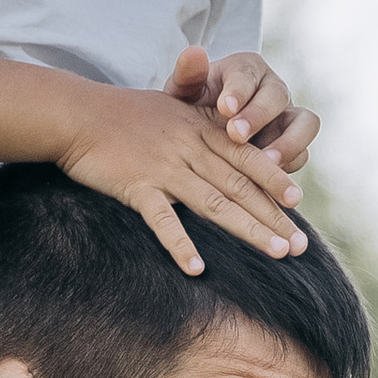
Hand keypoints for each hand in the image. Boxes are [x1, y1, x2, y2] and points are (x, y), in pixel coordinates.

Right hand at [55, 68, 307, 276]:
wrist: (75, 113)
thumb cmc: (122, 114)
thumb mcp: (170, 109)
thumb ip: (201, 125)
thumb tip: (227, 146)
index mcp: (200, 128)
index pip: (246, 156)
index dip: (274, 179)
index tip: (298, 200)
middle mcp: (189, 147)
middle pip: (241, 186)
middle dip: (274, 216)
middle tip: (302, 245)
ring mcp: (164, 167)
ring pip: (216, 203)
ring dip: (249, 229)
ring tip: (278, 253)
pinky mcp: (136, 186)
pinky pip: (162, 220)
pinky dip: (180, 244)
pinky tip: (197, 268)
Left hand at [175, 45, 321, 175]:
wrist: (200, 136)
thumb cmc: (192, 110)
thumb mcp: (183, 94)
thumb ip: (187, 75)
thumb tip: (193, 52)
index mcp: (246, 70)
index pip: (247, 74)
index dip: (238, 91)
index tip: (224, 108)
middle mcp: (272, 89)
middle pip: (278, 95)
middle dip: (259, 115)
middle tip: (236, 135)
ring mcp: (288, 118)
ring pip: (305, 124)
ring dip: (289, 142)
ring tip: (266, 162)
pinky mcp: (294, 145)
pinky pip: (302, 154)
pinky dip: (289, 166)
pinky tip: (269, 181)